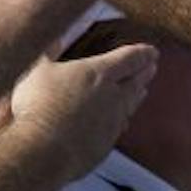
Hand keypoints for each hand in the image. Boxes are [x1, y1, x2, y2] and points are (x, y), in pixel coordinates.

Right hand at [9, 44, 159, 180]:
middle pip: (136, 82)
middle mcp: (113, 98)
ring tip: (142, 91)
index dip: (142, 54)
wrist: (43, 152)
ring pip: (130, 106)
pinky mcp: (105, 146)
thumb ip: (48, 52)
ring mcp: (111, 124)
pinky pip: (118, 130)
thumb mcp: (37, 70)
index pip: (129, 59)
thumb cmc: (39, 107)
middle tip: (152, 67)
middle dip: (145, 73)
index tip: (152, 51)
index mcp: (99, 73)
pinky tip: (120, 123)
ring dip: (137, 96)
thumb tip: (54, 38)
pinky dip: (121, 122)